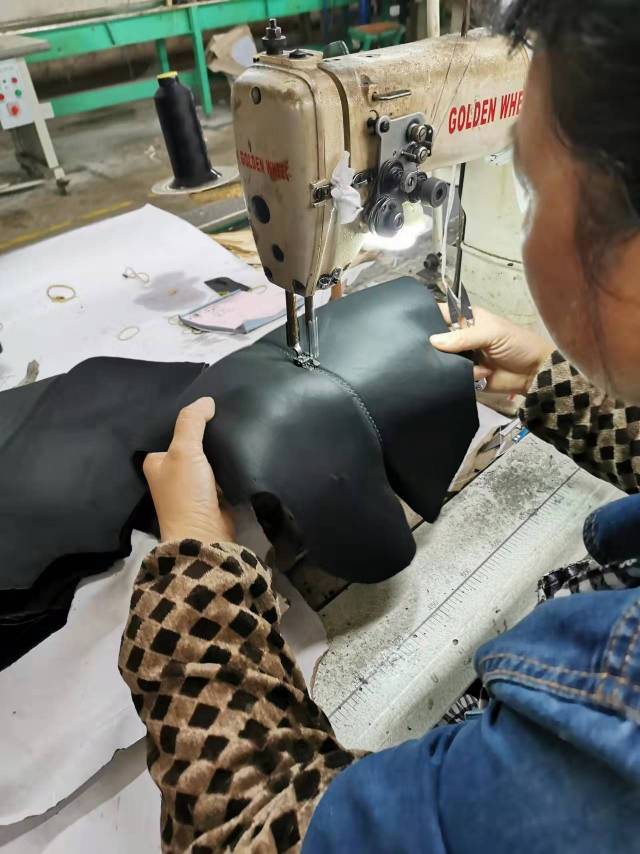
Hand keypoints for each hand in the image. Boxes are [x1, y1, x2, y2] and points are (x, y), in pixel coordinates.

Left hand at [143, 397, 235, 543]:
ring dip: (219, 447)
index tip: (206, 403)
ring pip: (208, 457)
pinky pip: (222, 471)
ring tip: (237, 424)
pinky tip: (241, 448)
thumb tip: (207, 400)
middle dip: (206, 432)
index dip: (186, 418)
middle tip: (226, 410)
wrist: (205, 536)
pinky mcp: (213, 495)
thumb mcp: (184, 450)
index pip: (169, 430)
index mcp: (155, 461)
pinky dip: (230, 463)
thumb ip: (192, 421)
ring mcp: (192, 485)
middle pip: (191, 443)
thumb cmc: (186, 493)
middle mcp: (171, 472)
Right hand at [430, 304, 554, 395]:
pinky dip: (460, 378)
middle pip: (437, 340)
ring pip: (442, 360)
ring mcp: (462, 358)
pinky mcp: (466, 376)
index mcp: (467, 320)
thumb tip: (432, 341)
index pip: (442, 314)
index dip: (427, 317)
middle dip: (433, 346)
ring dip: (448, 364)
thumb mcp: (491, 334)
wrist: (534, 373)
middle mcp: (461, 338)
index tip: (411, 325)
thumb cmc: (516, 344)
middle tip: (429, 351)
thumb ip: (463, 337)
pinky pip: (453, 377)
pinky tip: (480, 375)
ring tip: (467, 365)